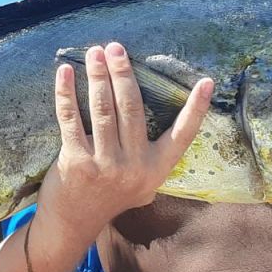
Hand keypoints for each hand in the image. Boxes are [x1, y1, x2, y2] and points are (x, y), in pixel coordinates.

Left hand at [37, 42, 211, 242]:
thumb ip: (152, 156)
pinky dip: (66, 93)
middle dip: (123, 73)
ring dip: (98, 76)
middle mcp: (134, 166)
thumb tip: (166, 116)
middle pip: (131, 108)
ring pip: (102, 109)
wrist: (73, 224)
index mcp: (156, 168)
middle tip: (116, 48)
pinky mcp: (76, 161)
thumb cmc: (111, 196)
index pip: (183, 135)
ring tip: (95, 53)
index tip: (207, 82)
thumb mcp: (143, 184)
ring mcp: (104, 165)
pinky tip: (64, 72)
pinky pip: (70, 119)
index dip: (197, 108)